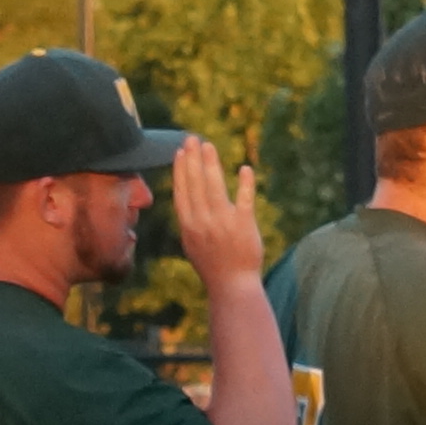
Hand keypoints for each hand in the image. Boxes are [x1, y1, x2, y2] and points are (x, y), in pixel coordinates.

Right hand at [172, 138, 267, 283]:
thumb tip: (185, 196)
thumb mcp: (191, 243)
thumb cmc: (212, 265)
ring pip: (215, 187)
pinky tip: (244, 168)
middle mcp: (203, 222)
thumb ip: (189, 219)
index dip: (180, 170)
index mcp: (188, 225)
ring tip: (208, 146)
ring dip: (210, 164)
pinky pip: (244, 200)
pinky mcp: (244, 225)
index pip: (182, 191)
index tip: (180, 152)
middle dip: (192, 159)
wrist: (232, 285)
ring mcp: (223, 223)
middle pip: (195, 184)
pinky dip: (245, 184)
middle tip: (192, 138)